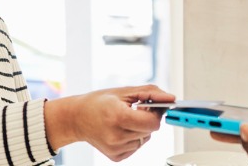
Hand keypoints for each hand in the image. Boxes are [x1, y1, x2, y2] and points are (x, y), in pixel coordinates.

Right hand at [46, 85, 174, 161]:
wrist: (76, 118)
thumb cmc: (98, 102)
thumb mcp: (124, 91)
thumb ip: (150, 93)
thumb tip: (171, 98)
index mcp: (118, 117)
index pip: (153, 122)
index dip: (155, 113)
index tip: (149, 106)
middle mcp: (116, 136)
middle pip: (150, 131)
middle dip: (147, 119)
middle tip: (134, 110)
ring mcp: (116, 148)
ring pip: (145, 139)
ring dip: (140, 129)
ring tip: (123, 120)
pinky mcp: (116, 156)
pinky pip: (136, 147)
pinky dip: (133, 138)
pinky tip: (120, 130)